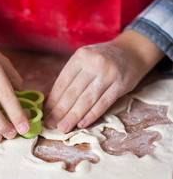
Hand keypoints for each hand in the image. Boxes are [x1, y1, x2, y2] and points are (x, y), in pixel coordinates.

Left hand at [44, 30, 164, 132]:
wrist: (133, 51)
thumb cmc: (102, 59)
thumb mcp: (85, 60)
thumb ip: (71, 77)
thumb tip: (50, 100)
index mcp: (81, 56)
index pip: (63, 82)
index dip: (53, 100)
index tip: (46, 113)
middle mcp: (94, 63)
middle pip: (73, 92)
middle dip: (60, 111)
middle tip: (51, 124)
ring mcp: (109, 74)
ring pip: (87, 100)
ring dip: (73, 116)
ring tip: (63, 127)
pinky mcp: (121, 85)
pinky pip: (103, 103)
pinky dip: (91, 115)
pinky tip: (81, 124)